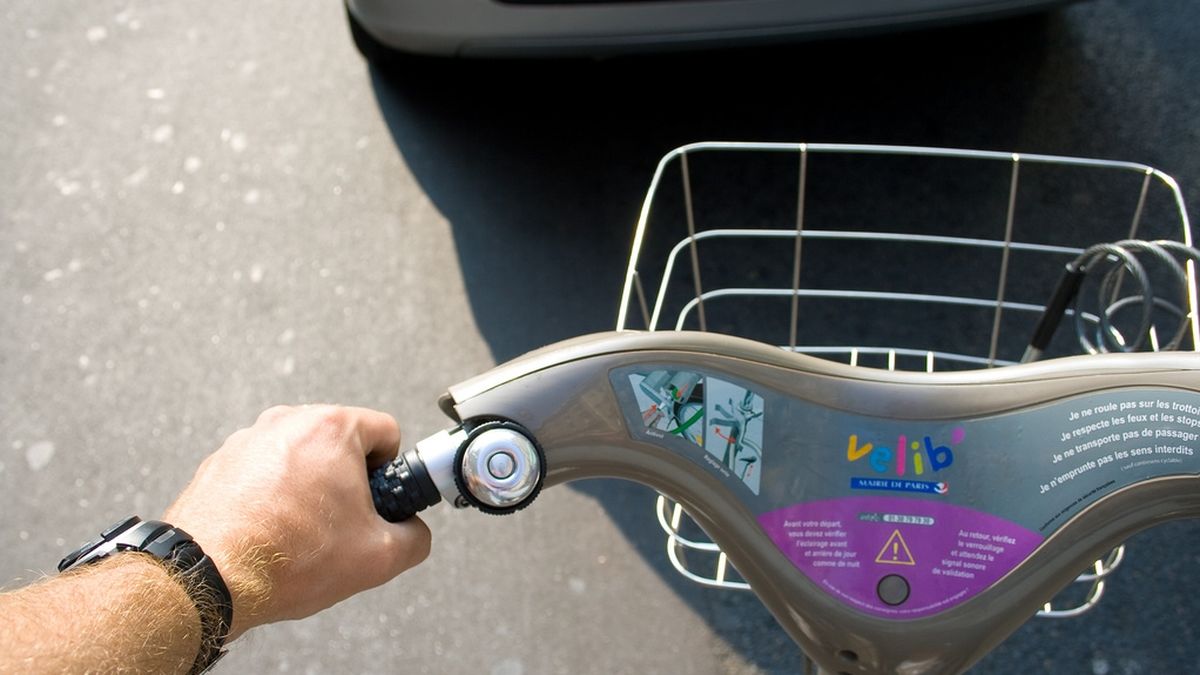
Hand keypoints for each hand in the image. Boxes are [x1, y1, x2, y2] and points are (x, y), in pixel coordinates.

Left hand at [163, 405, 430, 638]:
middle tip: (340, 525)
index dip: (392, 473)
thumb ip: (414, 537)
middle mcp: (288, 422)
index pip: (387, 433)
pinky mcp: (220, 462)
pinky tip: (269, 532)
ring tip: (300, 534)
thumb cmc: (285, 559)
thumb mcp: (378, 558)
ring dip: (308, 488)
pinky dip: (272, 496)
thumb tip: (412, 532)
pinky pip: (264, 472)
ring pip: (300, 457)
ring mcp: (249, 439)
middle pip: (341, 443)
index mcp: (331, 429)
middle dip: (347, 481)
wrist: (207, 578)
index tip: (380, 502)